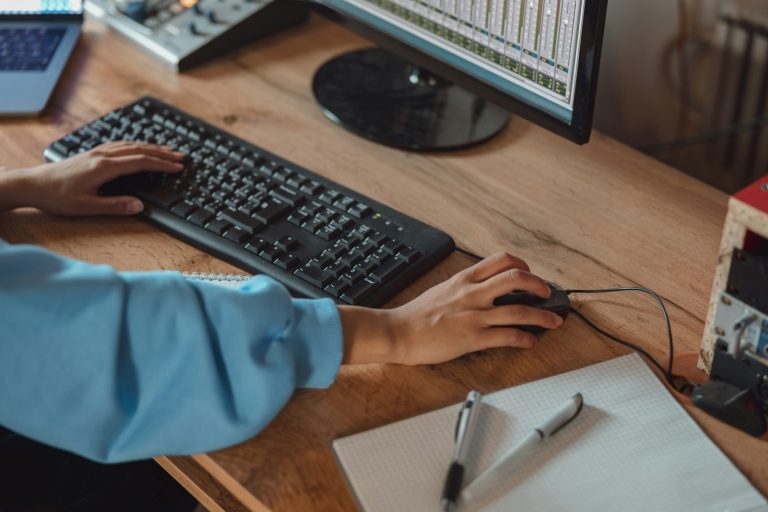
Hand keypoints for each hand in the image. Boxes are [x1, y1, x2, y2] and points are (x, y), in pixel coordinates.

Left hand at [0, 141, 184, 215]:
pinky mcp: (91, 154)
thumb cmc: (56, 196)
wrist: (31, 184)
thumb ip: (115, 206)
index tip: (178, 166)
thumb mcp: (87, 207)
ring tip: (166, 150)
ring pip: (129, 145)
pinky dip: (135, 145)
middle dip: (162, 153)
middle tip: (181, 156)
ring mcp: (96, 152)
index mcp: (104, 167)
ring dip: (150, 147)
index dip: (162, 164)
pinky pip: (119, 145)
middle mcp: (102, 156)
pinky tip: (138, 147)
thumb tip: (139, 206)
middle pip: (139, 150)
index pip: (141, 162)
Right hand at [339, 253, 563, 365]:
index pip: (501, 260)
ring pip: (520, 309)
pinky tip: (531, 341)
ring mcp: (475, 315)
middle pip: (517, 278)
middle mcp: (473, 293)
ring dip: (544, 316)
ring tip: (554, 322)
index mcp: (464, 279)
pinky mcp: (474, 338)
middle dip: (540, 285)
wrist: (399, 332)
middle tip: (547, 293)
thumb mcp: (442, 290)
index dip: (522, 265)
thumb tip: (483, 291)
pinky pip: (509, 336)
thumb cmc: (416, 315)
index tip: (529, 273)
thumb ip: (463, 288)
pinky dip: (526, 339)